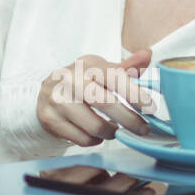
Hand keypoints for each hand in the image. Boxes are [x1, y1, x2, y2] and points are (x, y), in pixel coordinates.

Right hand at [36, 50, 154, 145]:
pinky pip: (82, 139)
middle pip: (106, 104)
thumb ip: (125, 66)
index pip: (114, 77)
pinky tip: (96, 134)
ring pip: (95, 126)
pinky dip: (95, 140)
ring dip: (112, 132)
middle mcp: (70, 80)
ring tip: (115, 130)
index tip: (150, 107)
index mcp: (87, 66)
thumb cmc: (80, 81)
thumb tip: (147, 55)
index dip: (135, 93)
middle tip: (143, 129)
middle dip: (130, 120)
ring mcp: (58, 100)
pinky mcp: (51, 119)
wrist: (45, 93)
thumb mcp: (99, 69)